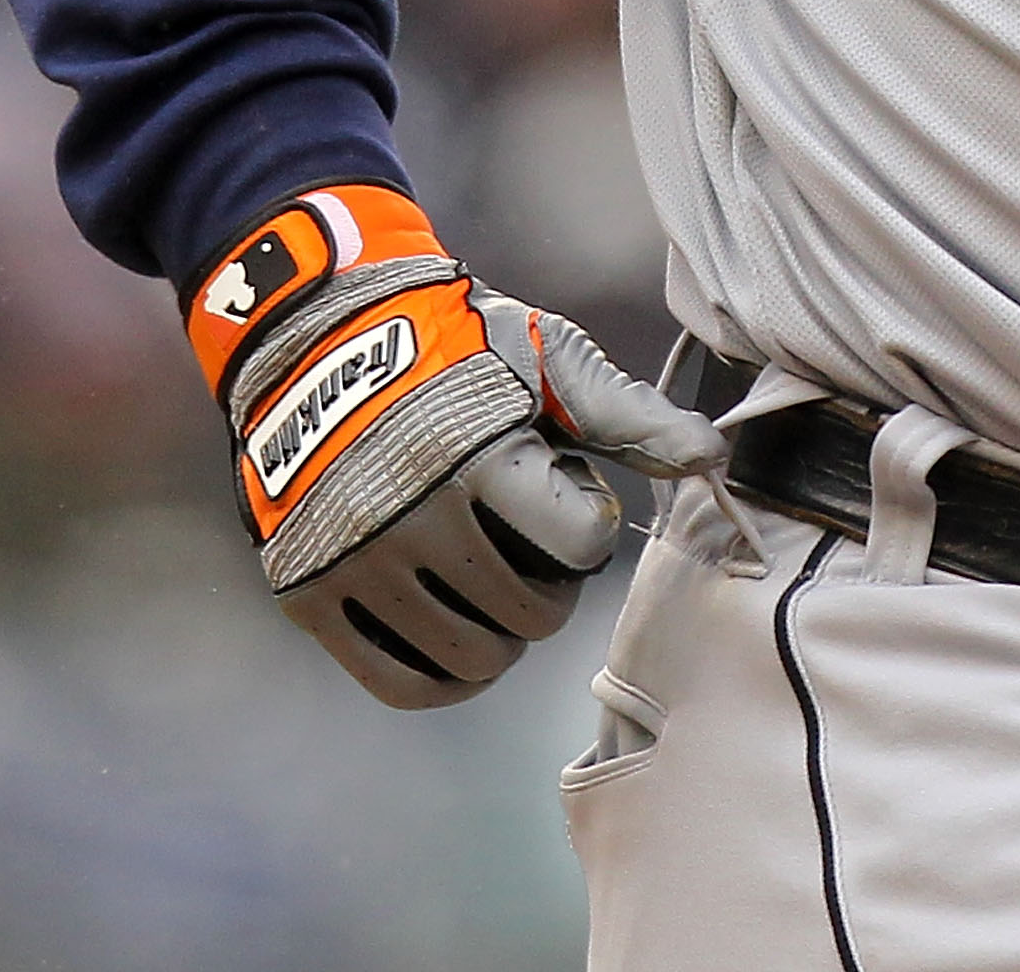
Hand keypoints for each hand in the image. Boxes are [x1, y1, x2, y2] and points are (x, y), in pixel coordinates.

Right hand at [183, 183, 722, 707]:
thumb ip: (627, 416)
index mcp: (478, 457)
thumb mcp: (545, 360)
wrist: (317, 336)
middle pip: (531, 612)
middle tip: (526, 544)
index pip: (579, 543)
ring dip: (502, 635)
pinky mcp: (309, 594)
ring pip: (473, 657)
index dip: (587, 522)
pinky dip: (445, 681)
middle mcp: (411, 517)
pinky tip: (461, 642)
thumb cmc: (454, 346)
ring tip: (491, 583)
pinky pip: (400, 683)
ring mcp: (355, 562)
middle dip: (550, 585)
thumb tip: (711, 458)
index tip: (560, 492)